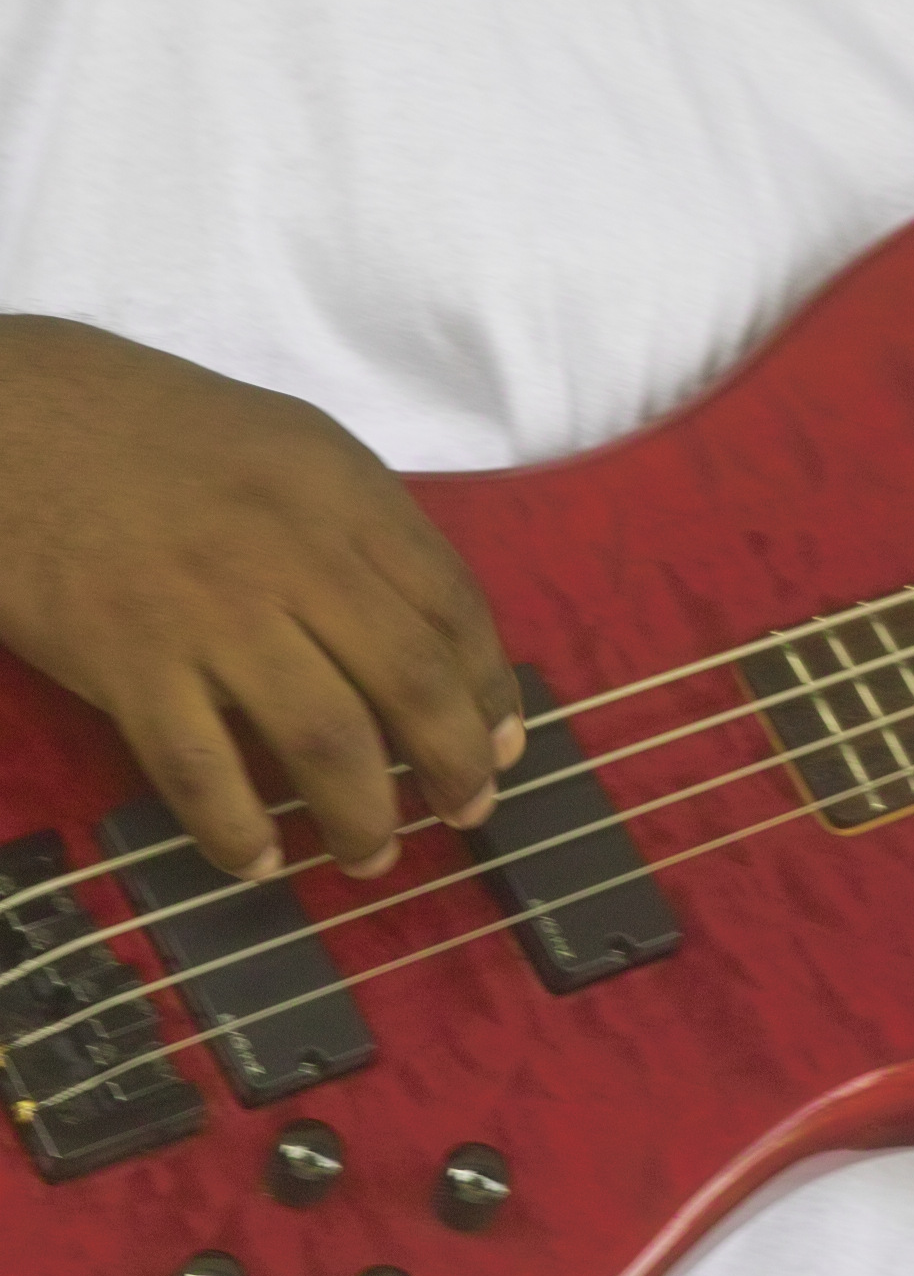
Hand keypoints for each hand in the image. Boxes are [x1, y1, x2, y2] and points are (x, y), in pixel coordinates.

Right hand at [0, 317, 521, 878]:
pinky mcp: (126, 659)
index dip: (490, 690)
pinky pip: (200, 768)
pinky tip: (259, 861)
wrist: (9, 414)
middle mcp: (292, 554)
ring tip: (373, 856)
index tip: (503, 744)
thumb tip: (439, 641)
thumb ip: (368, 534)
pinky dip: (237, 829)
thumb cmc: (160, 435)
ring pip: (324, 738)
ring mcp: (209, 611)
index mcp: (345, 496)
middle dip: (454, 764)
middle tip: (467, 814)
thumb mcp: (294, 450)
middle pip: (409, 683)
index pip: (453, 609)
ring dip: (363, 816)